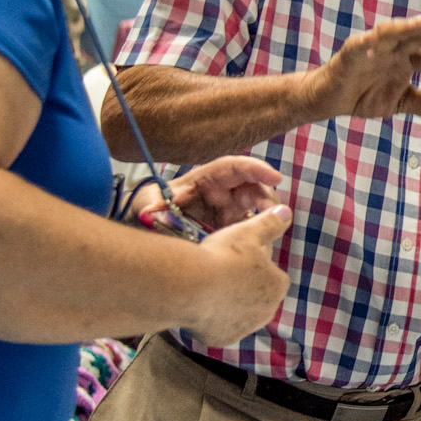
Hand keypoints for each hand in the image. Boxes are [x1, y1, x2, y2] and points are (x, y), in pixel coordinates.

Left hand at [139, 155, 282, 231]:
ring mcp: (230, 214)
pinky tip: (256, 251)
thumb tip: (152, 210)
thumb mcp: (147, 202)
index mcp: (207, 179)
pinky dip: (257, 240)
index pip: (237, 168)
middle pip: (254, 190)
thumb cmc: (149, 208)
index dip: (257, 170)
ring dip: (266, 222)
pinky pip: (251, 234)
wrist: (146, 229)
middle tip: (274, 215)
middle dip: (268, 199)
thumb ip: (152, 204)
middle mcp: (223, 194)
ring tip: (266, 236)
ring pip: (258, 213)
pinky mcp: (232, 233)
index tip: (275, 177)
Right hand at [186, 204, 293, 343]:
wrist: (191, 286)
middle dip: (242, 286)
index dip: (254, 264)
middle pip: (256, 296)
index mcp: (278, 286)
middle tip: (220, 270)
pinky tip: (199, 303)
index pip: (272, 274)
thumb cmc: (223, 256)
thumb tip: (286, 212)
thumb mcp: (248, 233)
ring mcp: (244, 328)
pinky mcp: (222, 339)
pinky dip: (210, 319)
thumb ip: (270, 224)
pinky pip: (218, 328)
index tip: (236, 256)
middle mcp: (267, 311)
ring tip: (208, 286)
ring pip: (238, 313)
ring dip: (227, 303)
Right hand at [304, 15, 420, 126]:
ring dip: (405, 26)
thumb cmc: (367, 94)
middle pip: (416, 35)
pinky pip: (358, 45)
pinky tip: (374, 41)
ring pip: (390, 32)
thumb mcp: (402, 102)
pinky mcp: (349, 54)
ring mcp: (372, 48)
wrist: (331, 101)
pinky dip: (366, 42)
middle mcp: (393, 48)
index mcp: (408, 57)